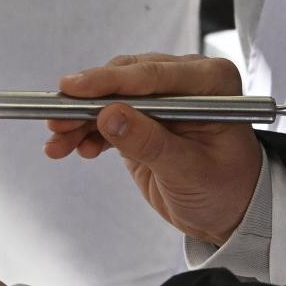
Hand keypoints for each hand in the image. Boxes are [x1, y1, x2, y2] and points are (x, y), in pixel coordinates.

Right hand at [45, 54, 262, 246]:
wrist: (227, 212)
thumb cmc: (225, 189)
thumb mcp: (188, 170)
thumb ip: (150, 142)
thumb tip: (110, 116)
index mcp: (211, 83)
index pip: (154, 74)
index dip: (111, 81)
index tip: (74, 88)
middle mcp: (186, 82)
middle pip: (125, 80)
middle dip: (87, 102)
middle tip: (57, 121)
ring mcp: (162, 98)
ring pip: (110, 98)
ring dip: (80, 119)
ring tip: (58, 143)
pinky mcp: (143, 117)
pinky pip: (108, 117)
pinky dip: (87, 132)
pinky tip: (74, 148)